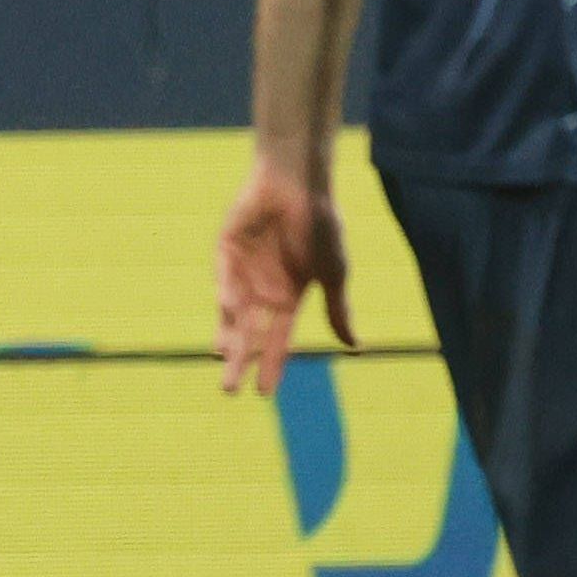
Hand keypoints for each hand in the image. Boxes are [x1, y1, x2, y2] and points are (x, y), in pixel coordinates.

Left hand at [215, 159, 355, 395]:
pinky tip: (227, 311)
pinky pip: (223, 278)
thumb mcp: (334, 273)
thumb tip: (355, 347)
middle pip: (249, 333)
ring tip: (222, 359)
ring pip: (231, 312)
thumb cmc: (322, 225)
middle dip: (239, 360)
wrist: (302, 183)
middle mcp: (262, 290)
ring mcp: (242, 271)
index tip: (264, 393)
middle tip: (228, 390)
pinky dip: (225, 294)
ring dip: (227, 335)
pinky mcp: (226, 250)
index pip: (277, 340)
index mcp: (288, 298)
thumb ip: (338, 309)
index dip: (271, 365)